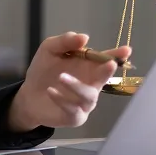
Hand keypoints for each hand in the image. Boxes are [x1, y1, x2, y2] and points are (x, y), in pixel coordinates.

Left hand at [6, 33, 130, 132]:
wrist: (29, 94)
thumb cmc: (44, 70)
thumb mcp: (50, 49)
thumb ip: (65, 42)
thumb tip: (84, 37)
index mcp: (89, 67)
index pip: (106, 60)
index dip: (117, 56)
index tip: (126, 50)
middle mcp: (91, 85)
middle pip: (104, 79)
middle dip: (108, 72)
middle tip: (109, 64)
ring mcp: (84, 103)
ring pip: (89, 95)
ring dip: (76, 85)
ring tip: (60, 77)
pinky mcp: (75, 117)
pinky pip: (73, 110)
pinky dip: (62, 100)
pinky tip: (51, 91)